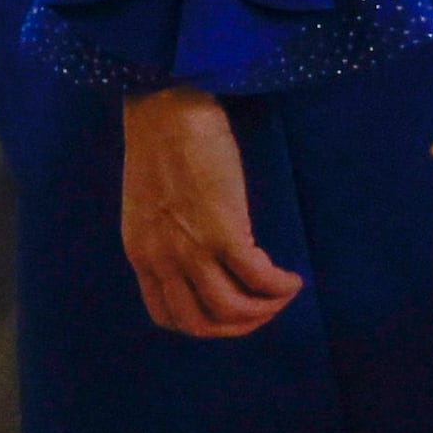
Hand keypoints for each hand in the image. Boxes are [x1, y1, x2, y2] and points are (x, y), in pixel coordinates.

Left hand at [119, 88, 301, 339]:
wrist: (168, 107)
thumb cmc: (162, 143)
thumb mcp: (149, 206)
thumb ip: (165, 238)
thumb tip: (201, 262)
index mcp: (141, 253)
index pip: (168, 316)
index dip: (204, 324)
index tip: (229, 312)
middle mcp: (162, 259)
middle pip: (203, 324)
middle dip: (240, 326)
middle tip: (264, 310)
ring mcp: (191, 249)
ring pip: (232, 310)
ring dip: (265, 310)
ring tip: (282, 293)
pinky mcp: (223, 232)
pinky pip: (259, 280)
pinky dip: (279, 287)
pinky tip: (290, 278)